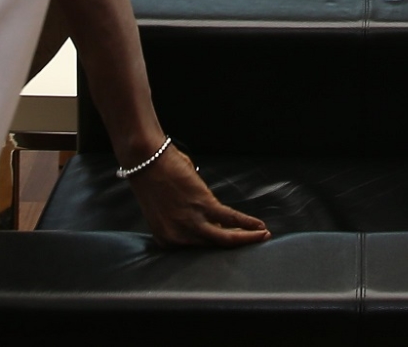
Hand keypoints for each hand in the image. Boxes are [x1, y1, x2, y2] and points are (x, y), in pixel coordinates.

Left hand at [126, 142, 268, 247]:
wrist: (145, 159)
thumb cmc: (152, 178)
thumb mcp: (166, 207)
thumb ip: (184, 217)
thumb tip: (205, 213)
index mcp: (166, 239)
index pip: (196, 248)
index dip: (215, 244)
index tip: (230, 243)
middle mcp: (178, 237)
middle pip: (213, 248)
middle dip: (235, 246)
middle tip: (252, 247)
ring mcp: (191, 223)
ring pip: (225, 238)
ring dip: (247, 238)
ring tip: (262, 237)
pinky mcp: (203, 206)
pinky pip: (230, 219)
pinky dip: (247, 223)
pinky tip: (258, 226)